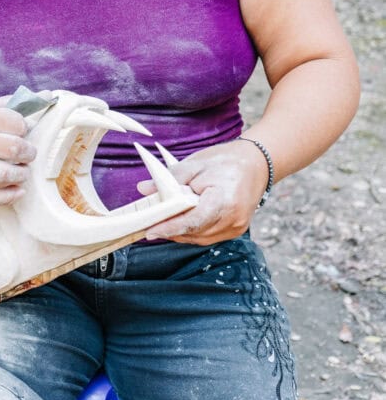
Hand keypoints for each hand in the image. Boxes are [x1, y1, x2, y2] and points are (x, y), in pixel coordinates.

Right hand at [0, 96, 36, 206]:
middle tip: (27, 152)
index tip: (20, 130)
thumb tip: (46, 97)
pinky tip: (18, 191)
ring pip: (4, 175)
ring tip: (22, 169)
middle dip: (28, 151)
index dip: (23, 127)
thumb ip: (9, 104)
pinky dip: (7, 197)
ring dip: (21, 173)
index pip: (16, 124)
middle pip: (14, 150)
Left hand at [139, 140, 269, 244]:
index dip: (170, 228)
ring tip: (162, 224)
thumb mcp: (195, 164)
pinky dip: (193, 232)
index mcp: (224, 199)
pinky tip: (181, 223)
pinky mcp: (236, 230)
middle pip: (195, 233)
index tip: (150, 231)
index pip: (194, 220)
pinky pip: (208, 236)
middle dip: (171, 231)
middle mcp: (233, 218)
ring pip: (200, 238)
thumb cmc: (226, 161)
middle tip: (149, 225)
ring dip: (180, 233)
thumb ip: (170, 179)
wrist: (256, 163)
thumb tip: (143, 189)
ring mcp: (236, 227)